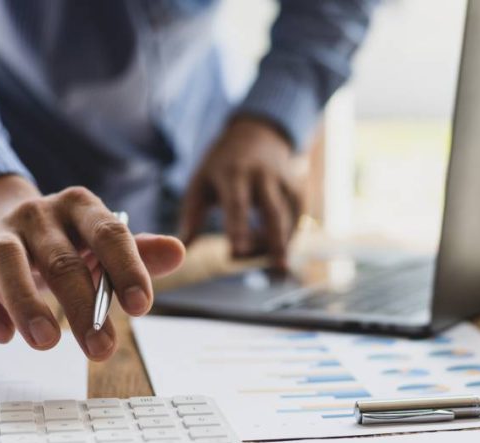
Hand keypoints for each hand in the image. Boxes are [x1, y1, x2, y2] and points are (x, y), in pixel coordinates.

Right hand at [0, 175, 184, 359]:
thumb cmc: (64, 240)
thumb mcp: (101, 242)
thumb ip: (138, 251)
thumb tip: (178, 251)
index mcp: (79, 207)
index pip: (109, 233)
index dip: (127, 268)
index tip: (142, 307)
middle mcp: (37, 214)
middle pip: (62, 259)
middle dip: (83, 307)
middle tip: (101, 348)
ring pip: (8, 262)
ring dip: (28, 304)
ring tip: (47, 342)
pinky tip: (2, 335)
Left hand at [180, 116, 303, 269]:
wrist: (256, 133)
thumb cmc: (221, 166)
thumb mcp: (201, 182)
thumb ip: (192, 216)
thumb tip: (182, 250)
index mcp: (233, 173)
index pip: (236, 204)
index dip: (238, 229)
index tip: (238, 254)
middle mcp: (262, 175)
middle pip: (271, 211)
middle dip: (274, 240)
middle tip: (277, 270)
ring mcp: (283, 181)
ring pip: (287, 217)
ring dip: (282, 245)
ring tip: (276, 272)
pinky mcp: (297, 189)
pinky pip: (297, 218)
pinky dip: (290, 238)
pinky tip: (277, 253)